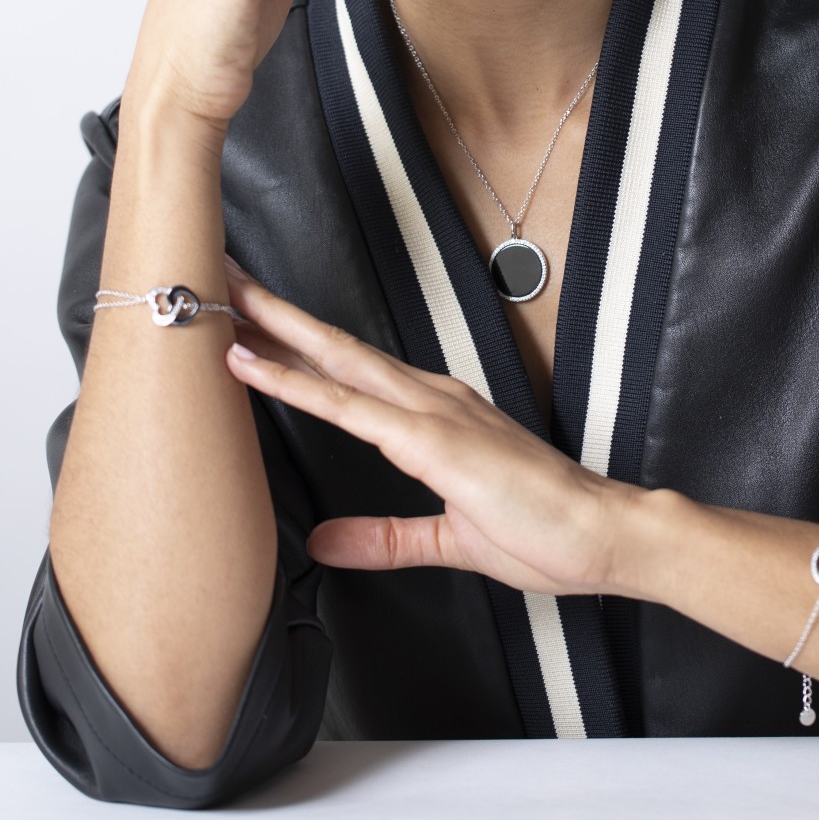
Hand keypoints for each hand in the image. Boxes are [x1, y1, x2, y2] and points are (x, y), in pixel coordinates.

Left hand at [220, 258, 632, 597]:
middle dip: (272, 311)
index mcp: (433, 416)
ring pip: (334, 360)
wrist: (602, 537)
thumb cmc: (544, 532)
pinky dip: (295, 383)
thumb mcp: (445, 541)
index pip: (348, 371)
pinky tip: (254, 366)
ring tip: (221, 300)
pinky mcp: (432, 440)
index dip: (294, 344)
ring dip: (273, 329)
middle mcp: (428, 399)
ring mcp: (430, 412)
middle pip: (333, 345)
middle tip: (216, 276)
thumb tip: (324, 542)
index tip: (247, 322)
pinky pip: (348, 407)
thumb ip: (383, 538)